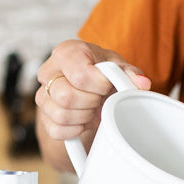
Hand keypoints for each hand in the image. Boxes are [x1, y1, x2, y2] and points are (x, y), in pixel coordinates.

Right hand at [35, 39, 150, 155]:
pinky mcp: (44, 118)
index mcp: (67, 52)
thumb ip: (130, 73)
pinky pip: (58, 130)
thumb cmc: (101, 74)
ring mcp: (42, 95)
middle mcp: (49, 71)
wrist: (88, 91)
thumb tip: (141, 83)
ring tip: (92, 107)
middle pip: (66, 96)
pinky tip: (84, 119)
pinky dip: (76, 129)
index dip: (99, 85)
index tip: (107, 84)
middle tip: (99, 97)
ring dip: (84, 116)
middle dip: (91, 101)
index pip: (79, 75)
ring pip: (61, 115)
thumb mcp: (118, 68)